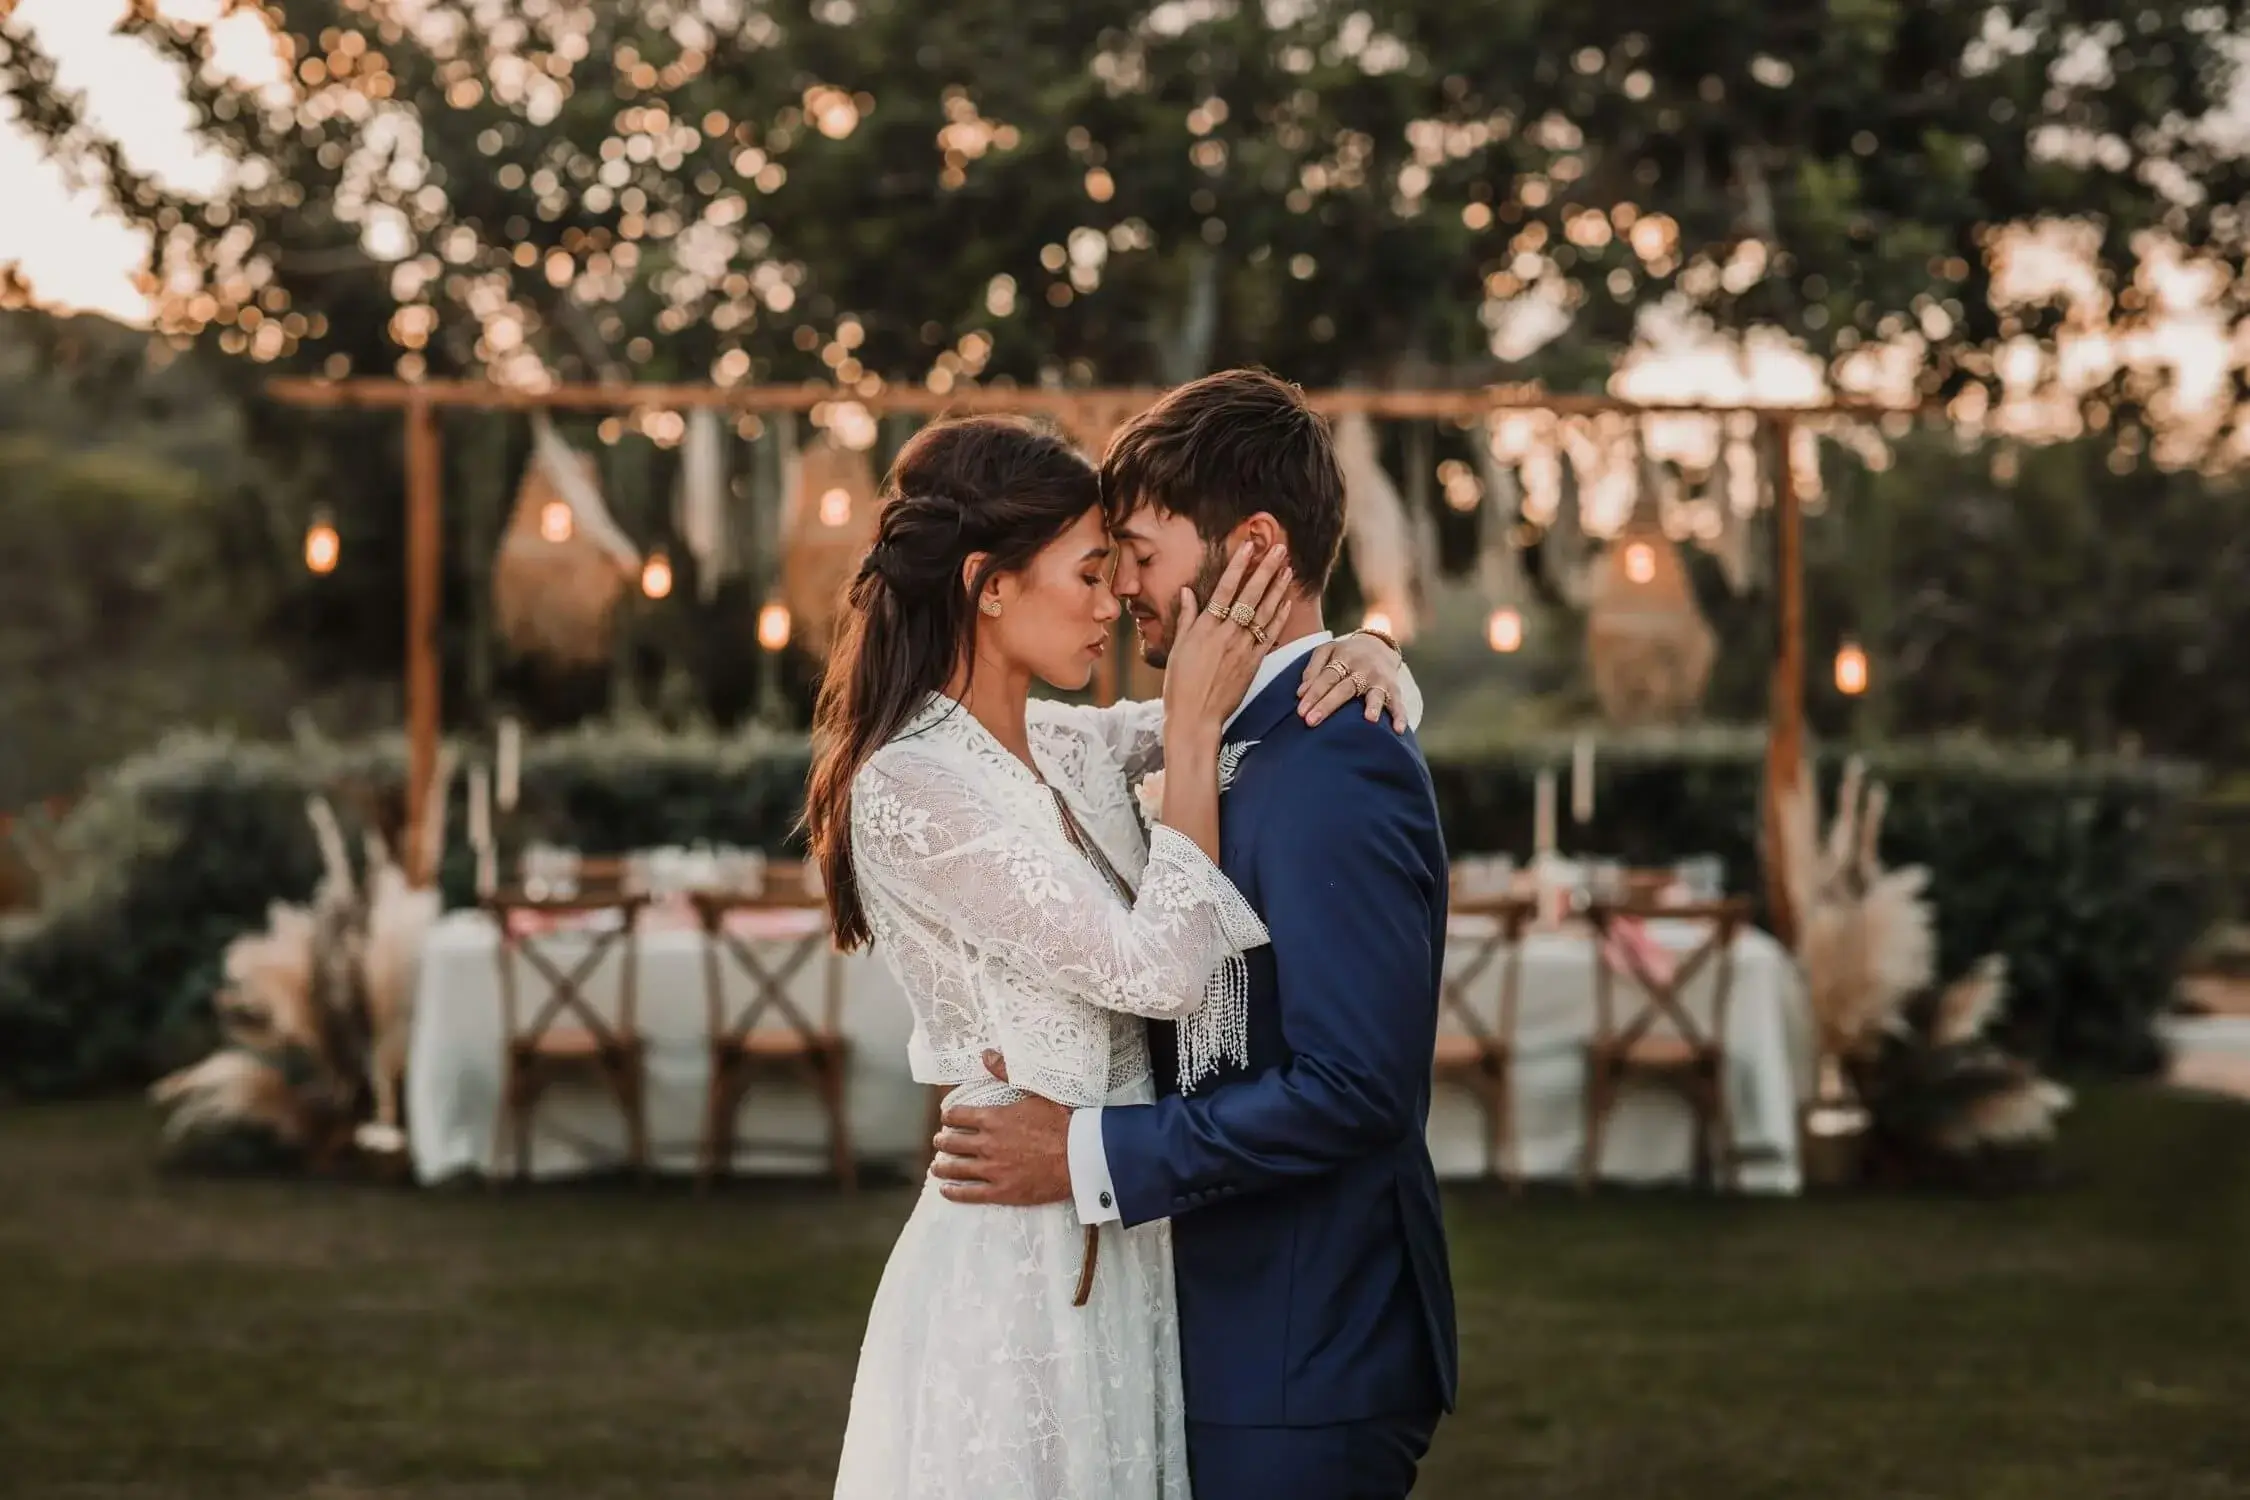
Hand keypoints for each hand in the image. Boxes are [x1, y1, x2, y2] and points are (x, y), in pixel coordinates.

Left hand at [930, 1050, 1073, 1207]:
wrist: (1080, 1155)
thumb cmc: (1062, 1122)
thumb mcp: (1036, 1091)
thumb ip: (1007, 1072)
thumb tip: (986, 1055)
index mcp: (993, 1119)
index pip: (959, 1116)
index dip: (949, 1116)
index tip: (946, 1118)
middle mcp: (987, 1144)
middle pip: (953, 1143)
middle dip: (943, 1141)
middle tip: (940, 1142)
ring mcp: (992, 1170)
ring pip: (956, 1169)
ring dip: (942, 1167)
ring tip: (936, 1167)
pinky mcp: (1002, 1192)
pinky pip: (970, 1194)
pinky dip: (954, 1193)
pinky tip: (945, 1191)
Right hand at [1160, 541, 1292, 742]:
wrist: (1196, 717)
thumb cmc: (1180, 685)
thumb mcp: (1177, 648)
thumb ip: (1186, 618)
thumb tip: (1187, 591)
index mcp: (1204, 628)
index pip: (1224, 589)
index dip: (1238, 566)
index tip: (1248, 546)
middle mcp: (1225, 634)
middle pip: (1249, 595)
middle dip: (1265, 569)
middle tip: (1278, 548)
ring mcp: (1242, 648)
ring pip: (1264, 612)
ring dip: (1277, 588)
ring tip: (1287, 568)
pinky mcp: (1253, 663)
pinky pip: (1269, 635)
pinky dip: (1278, 617)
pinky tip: (1286, 602)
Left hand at [1298, 632, 1407, 730]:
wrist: (1378, 645)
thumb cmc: (1346, 654)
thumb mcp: (1327, 651)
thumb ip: (1313, 669)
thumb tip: (1301, 693)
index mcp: (1344, 658)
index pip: (1327, 677)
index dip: (1314, 693)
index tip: (1301, 711)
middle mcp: (1363, 669)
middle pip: (1345, 688)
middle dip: (1328, 705)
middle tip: (1311, 721)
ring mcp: (1380, 680)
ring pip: (1376, 694)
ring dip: (1374, 706)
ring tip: (1369, 719)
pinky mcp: (1395, 690)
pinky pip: (1398, 704)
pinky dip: (1400, 716)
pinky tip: (1398, 730)